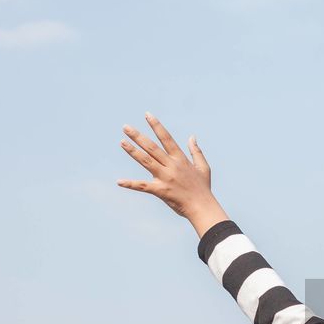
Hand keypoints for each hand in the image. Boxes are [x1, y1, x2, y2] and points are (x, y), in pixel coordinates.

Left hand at [118, 112, 226, 233]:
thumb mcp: (204, 167)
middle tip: (125, 127)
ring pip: (146, 161)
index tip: (147, 115)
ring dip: (133, 151)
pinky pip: (143, 186)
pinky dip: (130, 184)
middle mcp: (172, 166)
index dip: (156, 126)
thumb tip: (192, 137)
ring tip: (121, 142)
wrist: (202, 208)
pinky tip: (119, 181)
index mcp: (181, 159)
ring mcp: (165, 178)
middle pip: (152, 148)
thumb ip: (196, 151)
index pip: (166, 138)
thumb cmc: (203, 189)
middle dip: (138, 136)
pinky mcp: (160, 191)